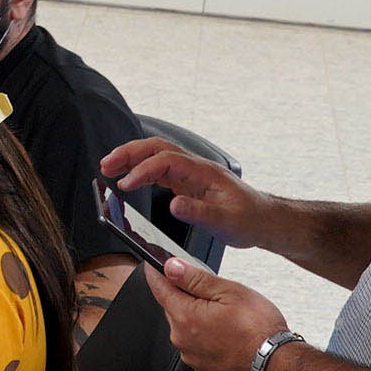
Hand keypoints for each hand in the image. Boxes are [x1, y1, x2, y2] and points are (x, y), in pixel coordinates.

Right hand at [101, 136, 273, 249]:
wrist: (264, 220)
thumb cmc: (249, 219)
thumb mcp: (226, 221)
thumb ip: (199, 212)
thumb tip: (174, 205)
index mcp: (204, 172)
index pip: (166, 161)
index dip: (143, 170)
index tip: (125, 185)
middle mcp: (195, 168)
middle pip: (156, 148)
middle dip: (128, 153)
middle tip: (106, 165)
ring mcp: (191, 173)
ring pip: (156, 156)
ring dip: (131, 159)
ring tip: (109, 168)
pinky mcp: (188, 182)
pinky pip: (160, 170)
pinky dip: (140, 171)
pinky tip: (129, 180)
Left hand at [141, 254, 290, 370]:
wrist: (277, 367)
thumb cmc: (259, 332)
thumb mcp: (229, 292)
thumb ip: (196, 278)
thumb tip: (172, 267)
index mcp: (185, 317)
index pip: (159, 289)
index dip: (157, 273)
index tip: (154, 265)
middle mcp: (182, 340)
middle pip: (174, 308)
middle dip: (186, 296)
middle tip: (213, 292)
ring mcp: (192, 357)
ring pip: (187, 327)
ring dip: (199, 317)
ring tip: (229, 316)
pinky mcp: (204, 368)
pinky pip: (198, 345)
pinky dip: (208, 336)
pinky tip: (229, 334)